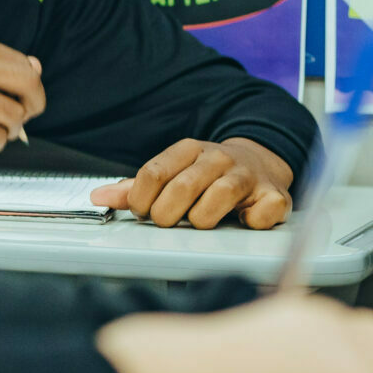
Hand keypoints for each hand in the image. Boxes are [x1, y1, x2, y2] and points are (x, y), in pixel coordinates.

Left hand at [90, 137, 291, 228]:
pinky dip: (250, 222)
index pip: (152, 174)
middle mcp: (218, 158)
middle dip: (167, 215)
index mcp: (188, 149)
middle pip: (181, 189)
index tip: (145, 212)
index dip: (141, 201)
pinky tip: (242, 220)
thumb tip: (98, 197)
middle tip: (169, 221)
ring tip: (202, 220)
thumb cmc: (206, 175)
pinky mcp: (274, 196)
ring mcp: (248, 175)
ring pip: (217, 200)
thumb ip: (136, 188)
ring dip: (203, 220)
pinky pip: (260, 214)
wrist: (259, 163)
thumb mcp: (171, 173)